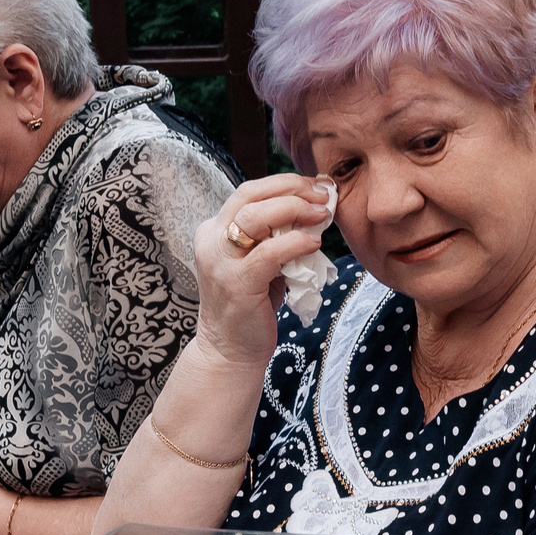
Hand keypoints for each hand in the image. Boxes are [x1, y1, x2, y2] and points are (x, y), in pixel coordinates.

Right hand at [193, 175, 335, 371]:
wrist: (230, 351)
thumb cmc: (251, 304)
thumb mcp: (261, 262)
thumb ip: (277, 236)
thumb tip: (316, 210)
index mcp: (215, 230)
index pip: (249, 191)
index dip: (285, 183)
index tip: (316, 187)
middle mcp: (212, 240)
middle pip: (250, 195)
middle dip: (291, 188)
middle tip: (323, 195)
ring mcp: (220, 262)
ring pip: (254, 216)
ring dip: (294, 209)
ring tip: (322, 214)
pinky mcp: (236, 284)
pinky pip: (268, 253)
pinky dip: (295, 242)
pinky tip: (314, 242)